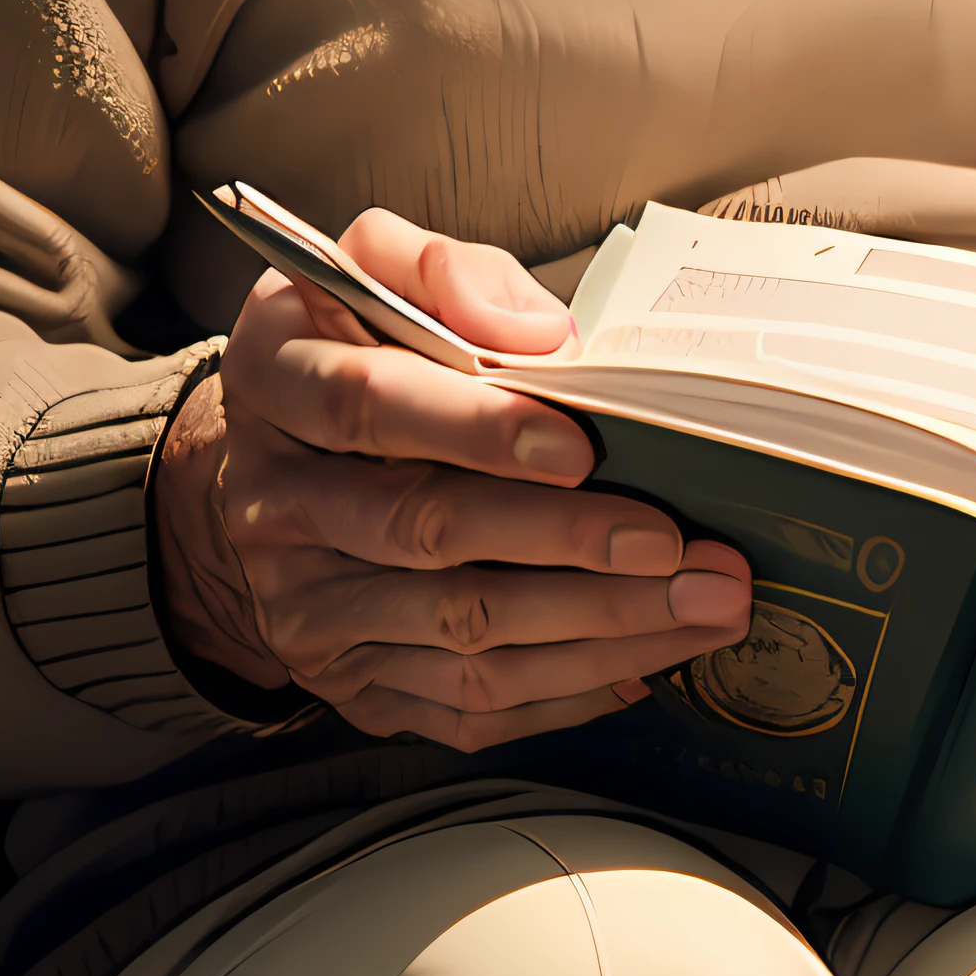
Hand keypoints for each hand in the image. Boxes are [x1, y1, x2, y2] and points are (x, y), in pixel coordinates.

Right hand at [150, 208, 752, 747]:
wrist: (275, 466)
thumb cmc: (350, 350)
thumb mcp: (375, 269)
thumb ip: (447, 274)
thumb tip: (540, 336)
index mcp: (276, 380)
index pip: (366, 405)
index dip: (472, 430)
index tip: (578, 448)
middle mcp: (274, 506)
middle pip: (426, 532)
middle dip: (567, 543)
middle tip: (676, 544)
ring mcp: (305, 607)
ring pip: (460, 633)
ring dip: (595, 626)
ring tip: (700, 605)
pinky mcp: (347, 680)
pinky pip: (463, 706)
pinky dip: (565, 689)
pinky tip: (642, 660)